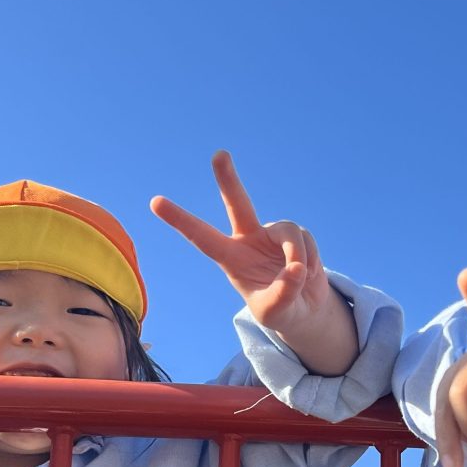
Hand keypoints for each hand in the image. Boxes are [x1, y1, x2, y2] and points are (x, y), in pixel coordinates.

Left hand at [151, 151, 336, 335]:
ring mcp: (273, 234)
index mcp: (231, 257)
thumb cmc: (279, 310)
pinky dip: (311, 260)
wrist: (303, 308)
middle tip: (219, 154)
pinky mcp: (296, 234)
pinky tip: (308, 274)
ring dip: (298, 256)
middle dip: (228, 179)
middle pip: (237, 203)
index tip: (155, 201)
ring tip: (301, 277)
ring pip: (289, 233)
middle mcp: (249, 238)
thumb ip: (282, 294)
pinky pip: (306, 240)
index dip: (179, 219)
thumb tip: (296, 268)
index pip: (202, 237)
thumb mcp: (274, 312)